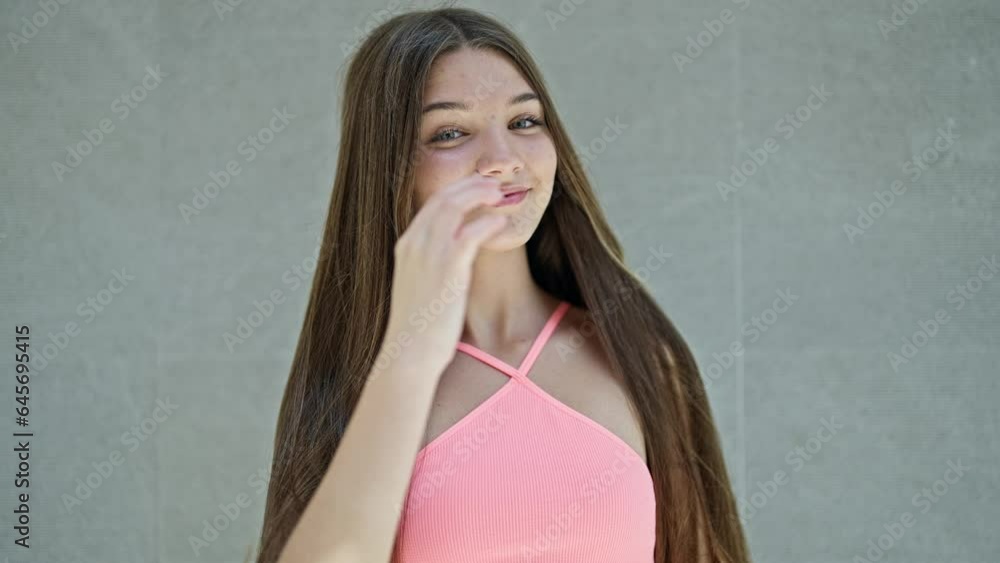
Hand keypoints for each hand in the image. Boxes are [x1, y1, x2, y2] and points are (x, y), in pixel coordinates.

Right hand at [381, 175, 507, 373]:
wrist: (409, 352)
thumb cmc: (419, 328)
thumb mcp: (421, 288)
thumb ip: (434, 267)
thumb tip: (455, 262)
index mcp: (406, 246)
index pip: (431, 205)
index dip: (456, 191)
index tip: (476, 189)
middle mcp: (414, 244)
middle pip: (443, 198)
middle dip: (470, 185)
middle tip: (493, 184)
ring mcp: (429, 254)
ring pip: (455, 206)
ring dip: (480, 194)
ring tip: (500, 193)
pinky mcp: (448, 268)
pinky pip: (471, 233)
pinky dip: (487, 222)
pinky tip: (500, 222)